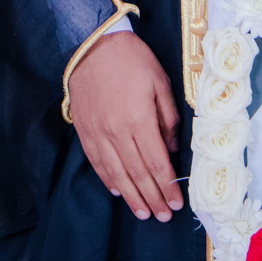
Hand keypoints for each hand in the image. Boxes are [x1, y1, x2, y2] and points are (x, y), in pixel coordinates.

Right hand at [67, 30, 182, 222]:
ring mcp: (98, 133)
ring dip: (132, 196)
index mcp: (139, 120)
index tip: (177, 203)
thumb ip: (168, 117)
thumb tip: (172, 147)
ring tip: (143, 213)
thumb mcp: (160, 81)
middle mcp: (117, 132)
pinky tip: (118, 191)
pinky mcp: (84, 130)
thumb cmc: (131, 59)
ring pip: (116, 174)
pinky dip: (108, 180)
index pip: (156, 163)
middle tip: (163, 216)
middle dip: (153, 198)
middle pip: (138, 174)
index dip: (167, 187)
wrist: (91, 45)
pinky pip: (96, 162)